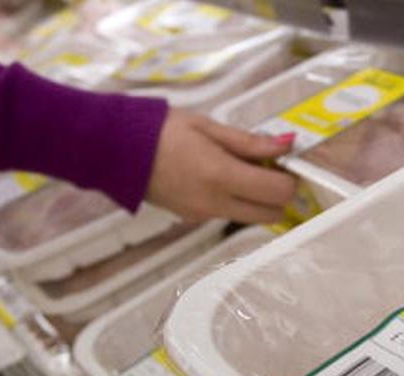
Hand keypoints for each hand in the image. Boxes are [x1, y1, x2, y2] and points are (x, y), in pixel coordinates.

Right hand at [146, 108, 296, 222]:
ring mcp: (203, 215)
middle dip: (278, 195)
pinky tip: (220, 176)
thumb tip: (286, 145)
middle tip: (270, 169)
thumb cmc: (161, 130)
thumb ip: (249, 142)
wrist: (114, 148)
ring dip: (257, 199)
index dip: (289, 179)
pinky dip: (235, 200)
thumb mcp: (208, 127)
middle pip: (270, 215)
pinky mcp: (191, 218)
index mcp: (222, 177)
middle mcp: (216, 204)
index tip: (284, 163)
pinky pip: (226, 213)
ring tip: (242, 168)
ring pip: (249, 216)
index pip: (278, 193)